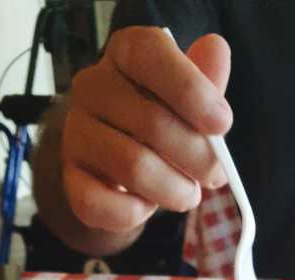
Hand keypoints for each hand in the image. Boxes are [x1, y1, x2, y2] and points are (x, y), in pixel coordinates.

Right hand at [63, 27, 231, 235]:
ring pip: (132, 167)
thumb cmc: (160, 122)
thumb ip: (205, 80)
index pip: (151, 55)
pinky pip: (102, 203)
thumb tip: (216, 50)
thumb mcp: (188, 98)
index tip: (223, 124)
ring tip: (189, 194)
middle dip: (197, 157)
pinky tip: (148, 206)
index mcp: (125, 54)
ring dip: (173, 190)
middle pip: (152, 122)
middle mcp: (91, 87)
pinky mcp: (71, 178)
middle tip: (216, 175)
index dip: (192, 91)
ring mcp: (76, 133)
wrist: (119, 164)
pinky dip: (135, 213)